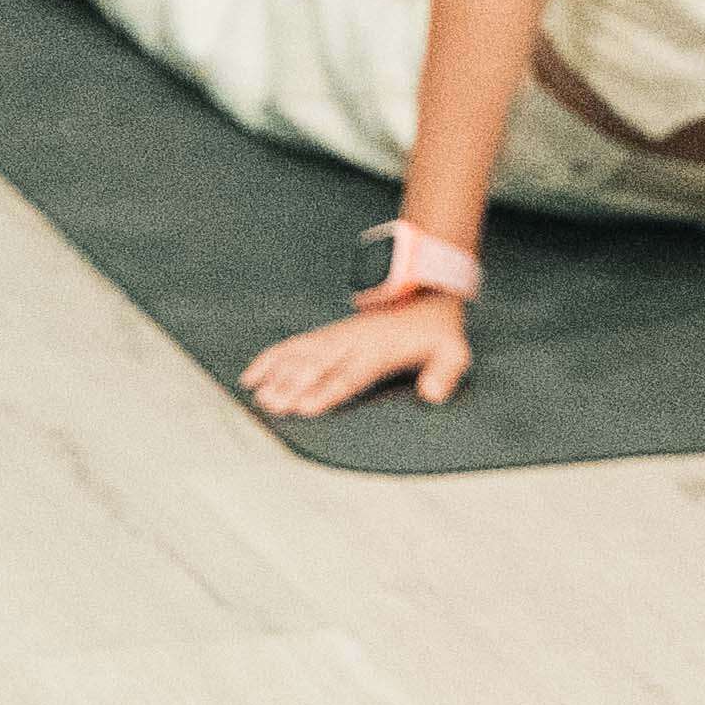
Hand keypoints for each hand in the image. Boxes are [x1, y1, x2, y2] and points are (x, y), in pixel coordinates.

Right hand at [240, 291, 467, 420]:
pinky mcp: (326, 336)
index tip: (306, 407)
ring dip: (276, 375)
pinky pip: (293, 345)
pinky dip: (270, 359)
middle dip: (293, 386)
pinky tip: (251, 377)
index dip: (327, 391)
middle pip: (317, 366)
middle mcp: (352, 343)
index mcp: (379, 350)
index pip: (350, 374)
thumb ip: (445, 373)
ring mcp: (335, 337)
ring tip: (257, 397)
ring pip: (300, 355)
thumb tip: (432, 395)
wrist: (424, 297)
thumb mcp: (454, 351)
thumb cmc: (437, 334)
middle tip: (272, 406)